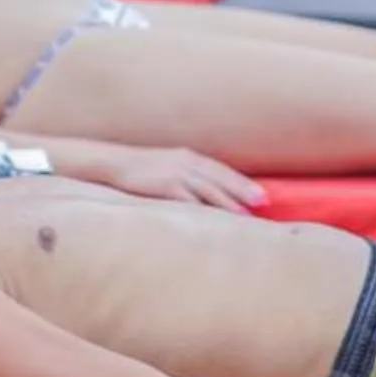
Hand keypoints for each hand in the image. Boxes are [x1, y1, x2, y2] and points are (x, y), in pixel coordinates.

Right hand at [81, 145, 266, 211]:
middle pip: (221, 178)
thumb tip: (201, 193)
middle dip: (243, 191)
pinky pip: (189, 199)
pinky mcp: (165, 186)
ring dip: (228, 203)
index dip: (242, 182)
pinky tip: (214, 219)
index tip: (261, 194)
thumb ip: (184, 177)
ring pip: (209, 190)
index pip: (221, 170)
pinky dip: (203, 209)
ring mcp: (176, 173)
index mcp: (188, 157)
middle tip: (263, 203)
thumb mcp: (165, 167)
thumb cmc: (138, 169)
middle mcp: (186, 163)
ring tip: (245, 216)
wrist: (112, 163)